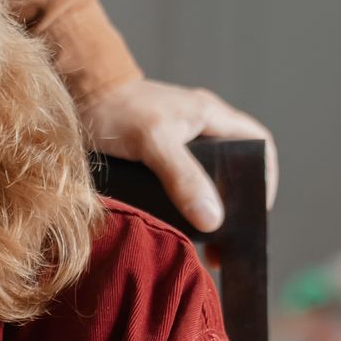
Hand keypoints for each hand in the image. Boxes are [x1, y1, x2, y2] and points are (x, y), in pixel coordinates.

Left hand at [78, 76, 278, 232]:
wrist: (77, 95)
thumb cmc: (116, 109)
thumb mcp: (153, 143)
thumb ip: (184, 178)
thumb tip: (213, 219)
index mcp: (211, 116)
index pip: (258, 144)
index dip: (263, 175)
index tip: (255, 209)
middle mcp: (200, 128)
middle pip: (233, 169)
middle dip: (234, 203)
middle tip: (226, 239)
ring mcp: (177, 142)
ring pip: (205, 179)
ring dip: (206, 208)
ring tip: (204, 244)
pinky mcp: (155, 156)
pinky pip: (179, 183)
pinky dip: (181, 205)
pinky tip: (175, 229)